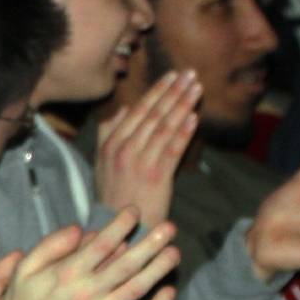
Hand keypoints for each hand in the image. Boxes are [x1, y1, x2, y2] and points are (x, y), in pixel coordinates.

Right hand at [0, 208, 180, 299]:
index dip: (121, 225)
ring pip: (137, 288)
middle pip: (127, 263)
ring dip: (159, 269)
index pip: (102, 243)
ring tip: (174, 253)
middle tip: (169, 227)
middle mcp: (87, 292)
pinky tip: (169, 291)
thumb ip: (51, 245)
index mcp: (67, 273)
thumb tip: (79, 228)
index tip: (134, 211)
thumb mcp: (24, 269)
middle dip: (151, 243)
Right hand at [94, 69, 201, 229]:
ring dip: (182, 105)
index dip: (156, 91)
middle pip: (153, 114)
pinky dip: (184, 132)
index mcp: (111, 143)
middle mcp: (124, 148)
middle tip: (190, 74)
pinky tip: (194, 117)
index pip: (138, 110)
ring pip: (164, 127)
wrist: (117, 225)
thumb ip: (109, 133)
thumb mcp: (102, 161)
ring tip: (197, 88)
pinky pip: (173, 149)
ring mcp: (140, 161)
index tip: (172, 75)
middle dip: (173, 91)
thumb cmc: (113, 193)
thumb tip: (124, 109)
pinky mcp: (157, 176)